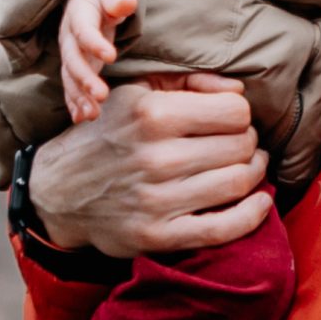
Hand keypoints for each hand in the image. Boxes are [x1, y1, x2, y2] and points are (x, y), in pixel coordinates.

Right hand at [28, 73, 271, 258]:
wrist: (59, 189)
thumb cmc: (107, 132)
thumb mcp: (137, 91)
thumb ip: (190, 83)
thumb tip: (240, 93)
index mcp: (151, 114)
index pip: (234, 112)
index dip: (240, 114)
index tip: (230, 120)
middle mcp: (155, 157)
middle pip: (240, 146)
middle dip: (248, 142)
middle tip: (240, 143)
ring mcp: (156, 200)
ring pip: (237, 182)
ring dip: (254, 172)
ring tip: (250, 165)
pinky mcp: (157, 236)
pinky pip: (222, 230)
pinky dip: (252, 215)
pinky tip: (261, 201)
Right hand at [58, 0, 135, 122]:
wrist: (84, 3)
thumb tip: (127, 2)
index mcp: (78, 15)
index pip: (84, 31)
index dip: (95, 44)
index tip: (111, 57)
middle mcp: (69, 38)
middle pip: (73, 60)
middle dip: (85, 79)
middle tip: (101, 95)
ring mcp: (69, 55)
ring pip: (70, 78)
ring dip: (80, 97)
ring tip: (92, 114)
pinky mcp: (73, 69)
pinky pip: (70, 87)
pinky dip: (74, 103)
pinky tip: (81, 118)